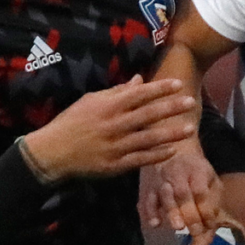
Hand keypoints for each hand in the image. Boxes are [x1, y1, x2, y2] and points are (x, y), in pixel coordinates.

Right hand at [23, 75, 196, 180]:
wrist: (53, 152)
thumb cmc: (72, 122)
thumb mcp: (91, 100)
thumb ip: (117, 92)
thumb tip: (139, 80)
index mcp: (108, 106)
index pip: (139, 94)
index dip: (160, 89)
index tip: (178, 84)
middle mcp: (115, 125)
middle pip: (148, 115)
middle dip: (171, 108)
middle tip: (191, 102)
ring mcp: (116, 146)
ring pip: (148, 138)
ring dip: (171, 133)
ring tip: (189, 128)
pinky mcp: (115, 165)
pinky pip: (140, 159)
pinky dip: (156, 155)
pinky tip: (171, 151)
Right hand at [139, 150, 221, 244]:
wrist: (169, 148)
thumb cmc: (194, 169)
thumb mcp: (209, 177)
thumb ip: (213, 200)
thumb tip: (211, 226)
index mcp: (196, 169)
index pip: (201, 191)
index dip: (205, 208)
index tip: (210, 224)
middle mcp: (177, 173)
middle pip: (183, 193)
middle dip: (190, 214)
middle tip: (196, 231)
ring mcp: (159, 180)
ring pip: (164, 195)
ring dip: (171, 211)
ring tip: (178, 227)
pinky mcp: (146, 187)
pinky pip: (145, 200)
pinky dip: (149, 212)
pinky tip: (155, 224)